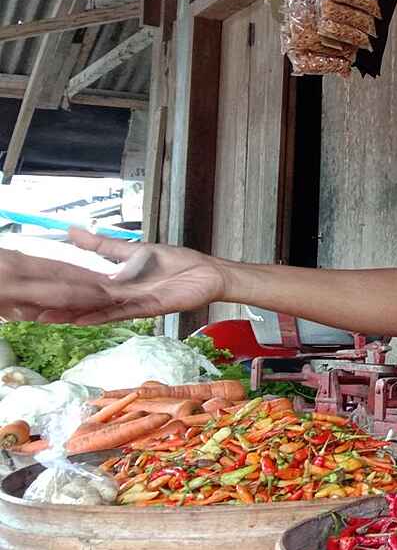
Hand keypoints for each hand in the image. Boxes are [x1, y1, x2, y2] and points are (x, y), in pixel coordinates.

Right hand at [12, 228, 229, 324]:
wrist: (207, 273)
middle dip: (64, 306)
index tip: (38, 291)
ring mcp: (135, 303)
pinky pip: (124, 312)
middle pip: (89, 301)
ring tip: (51, 318)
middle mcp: (123, 295)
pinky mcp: (150, 309)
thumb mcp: (133, 250)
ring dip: (77, 314)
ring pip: (101, 310)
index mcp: (117, 281)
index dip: (63, 289)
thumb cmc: (176, 263)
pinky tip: (85, 319)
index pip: (85, 286)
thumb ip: (103, 245)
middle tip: (35, 311)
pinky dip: (104, 315)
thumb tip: (73, 231)